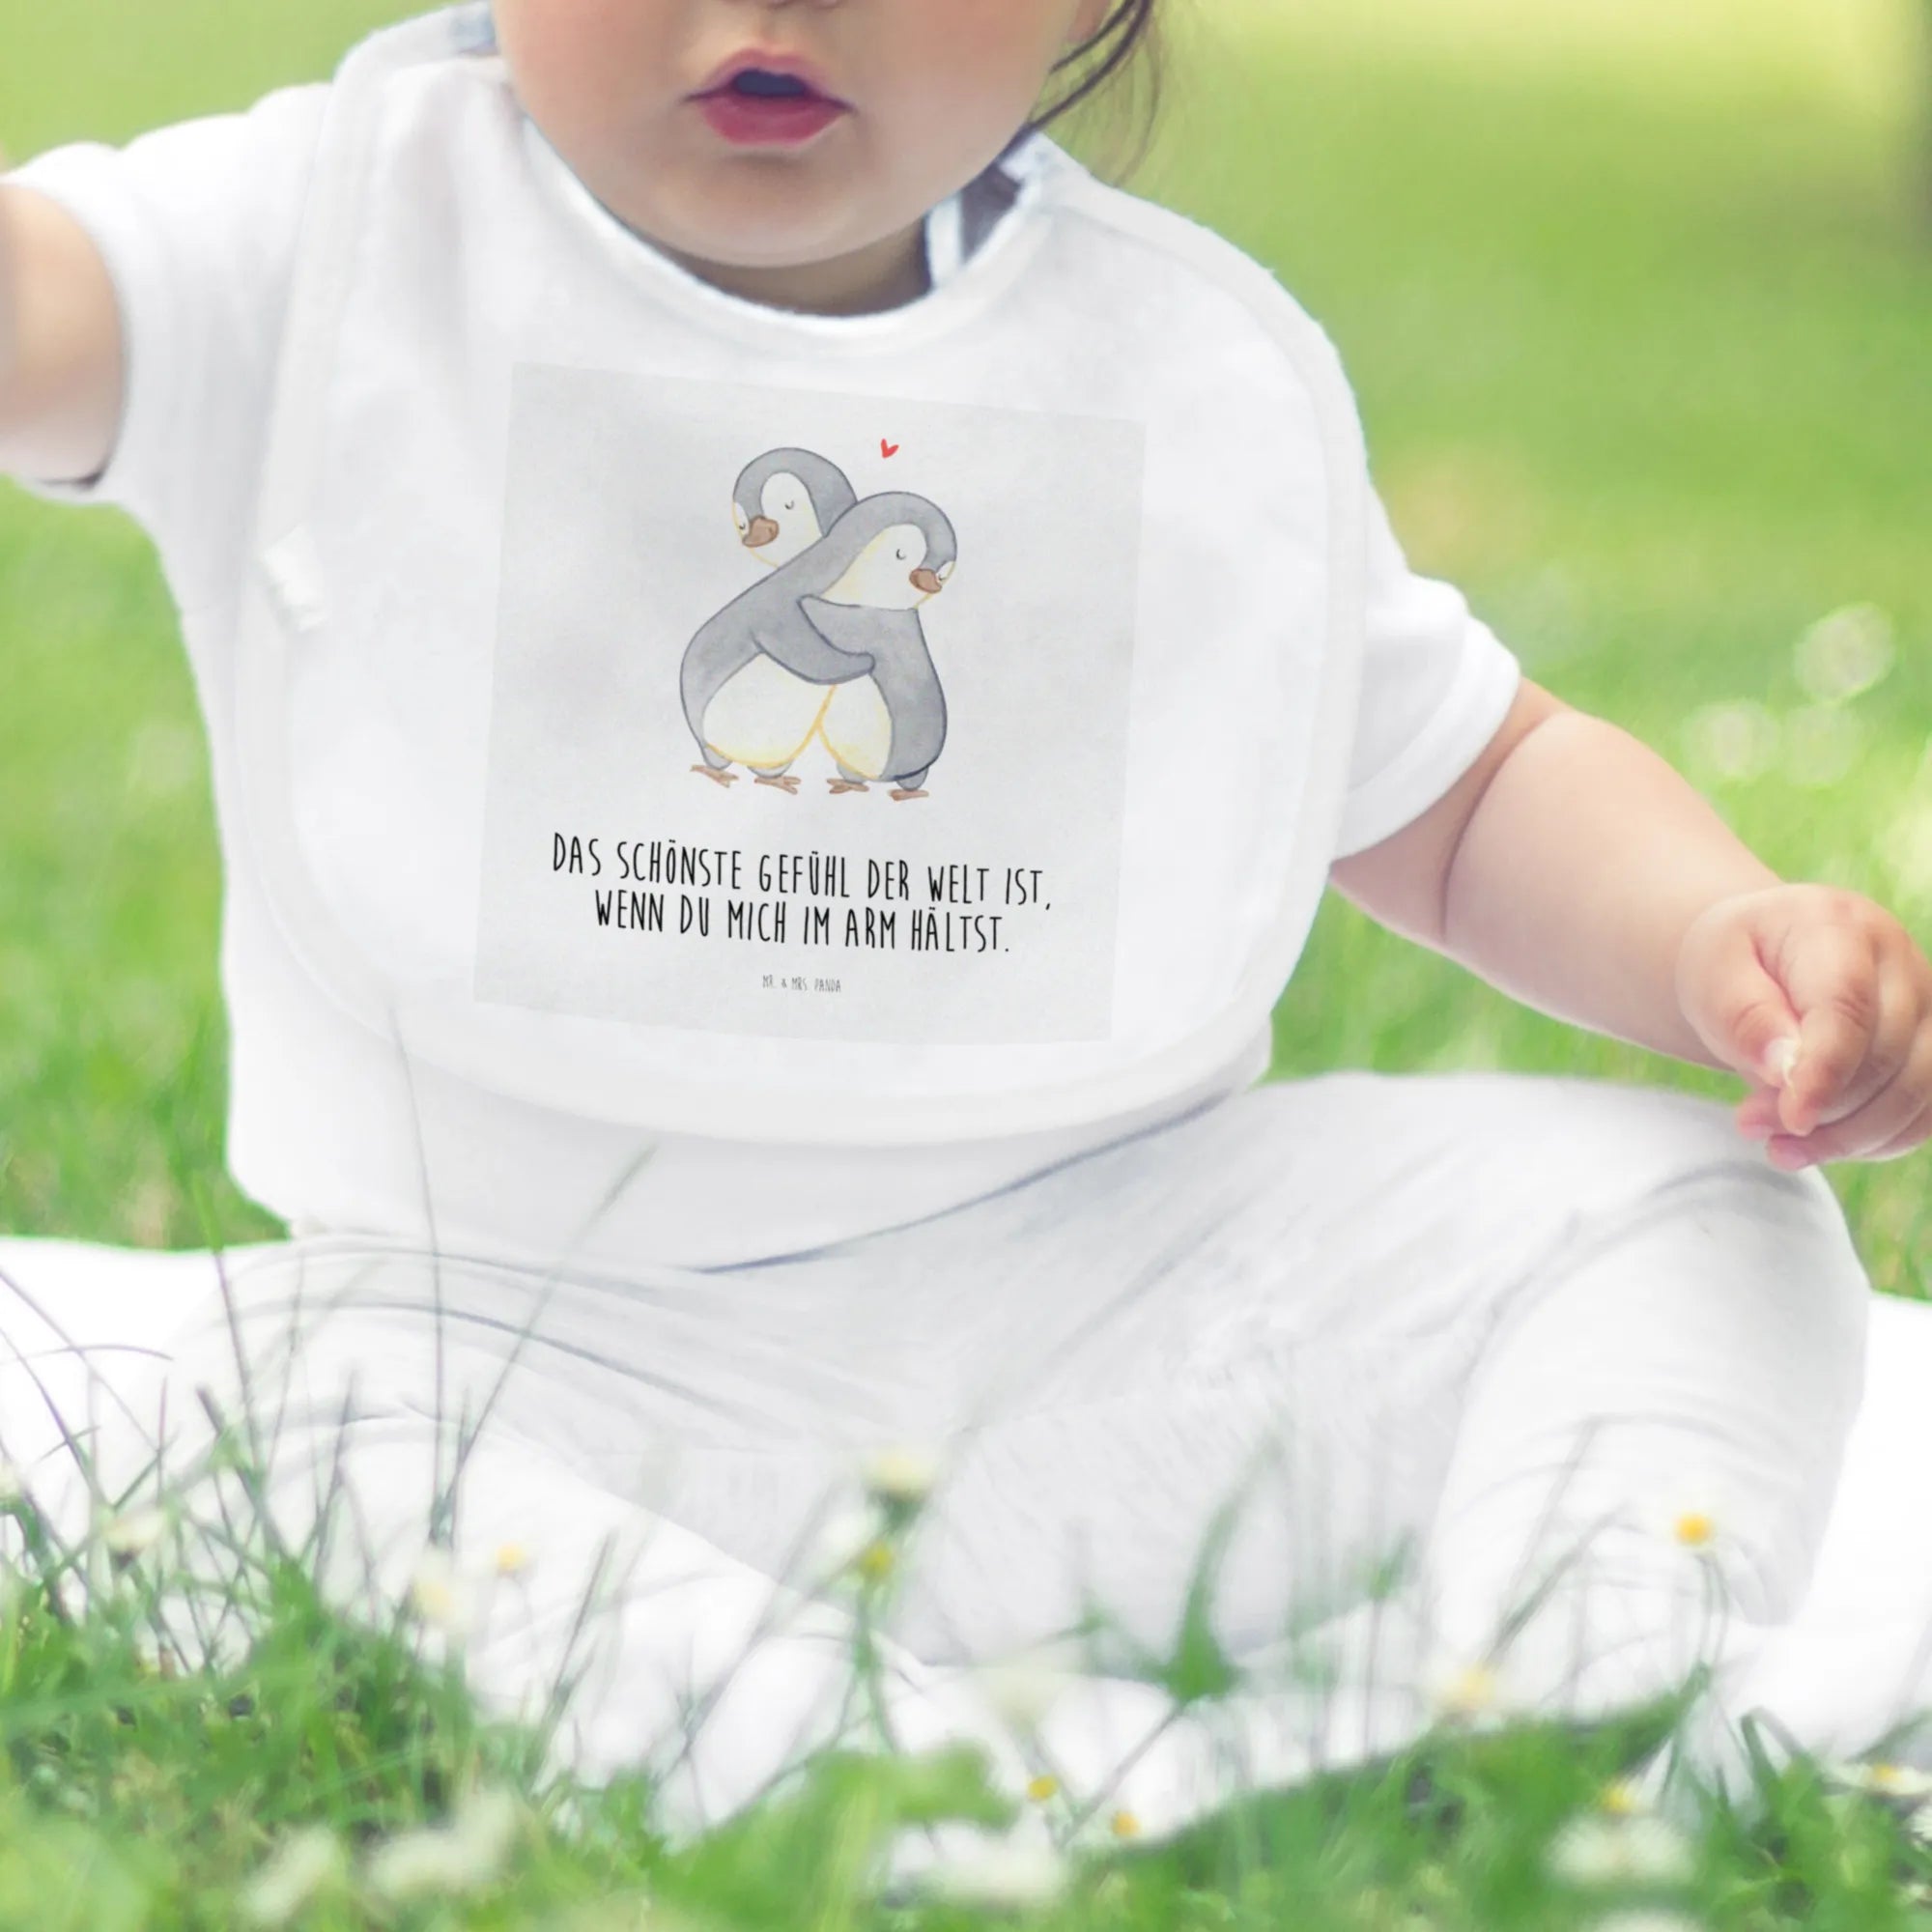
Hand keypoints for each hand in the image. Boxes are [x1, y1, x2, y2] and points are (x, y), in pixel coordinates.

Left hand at [1675, 883, 1931, 1168]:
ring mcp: (1925, 1003)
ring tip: (1779, 1145)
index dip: (1825, 1070)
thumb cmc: (1733, 962)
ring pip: (1918, 1091)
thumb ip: (1746, 1017)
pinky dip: (1876, 1141)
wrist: (1759, 956)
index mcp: (1837, 926)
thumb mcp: (1712, 975)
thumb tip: (1786, 1072)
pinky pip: (1923, 1111)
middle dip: (1821, 1108)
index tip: (1792, 1118)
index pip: (1847, 1006)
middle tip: (1749, 1123)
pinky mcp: (1930, 1045)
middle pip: (1886, 1055)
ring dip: (1849, 1136)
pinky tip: (1818, 1145)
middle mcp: (1898, 960)